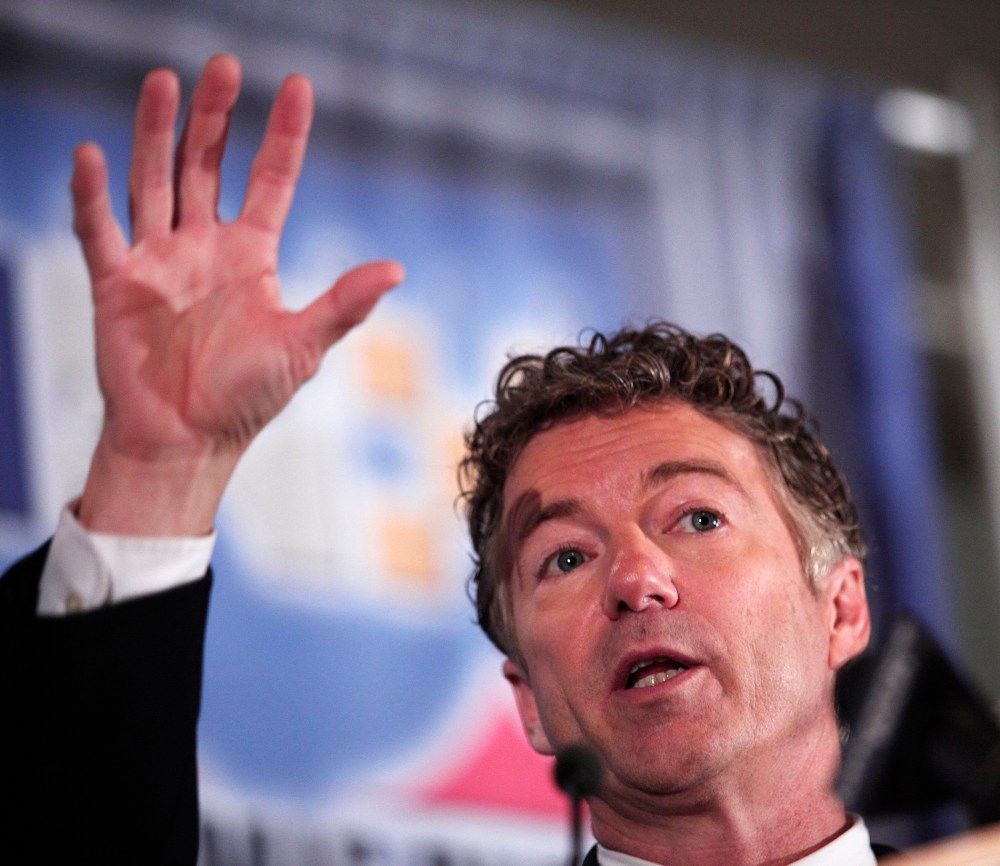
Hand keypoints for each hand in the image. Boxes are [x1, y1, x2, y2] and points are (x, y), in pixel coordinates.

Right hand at [71, 55, 403, 533]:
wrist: (186, 441)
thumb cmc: (246, 398)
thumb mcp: (302, 345)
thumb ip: (343, 304)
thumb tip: (397, 269)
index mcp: (251, 256)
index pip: (271, 179)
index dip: (284, 135)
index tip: (297, 85)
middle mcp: (204, 247)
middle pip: (207, 165)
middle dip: (214, 117)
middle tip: (222, 66)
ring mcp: (158, 260)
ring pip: (154, 181)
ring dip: (156, 134)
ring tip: (164, 81)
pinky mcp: (115, 282)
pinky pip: (99, 228)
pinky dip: (92, 194)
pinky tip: (93, 153)